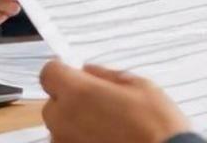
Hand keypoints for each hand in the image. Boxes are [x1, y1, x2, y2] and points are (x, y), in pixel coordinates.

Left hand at [40, 61, 190, 142]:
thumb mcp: (140, 86)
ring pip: (61, 128)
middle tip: (101, 104)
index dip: (63, 71)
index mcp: (78, 93)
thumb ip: (107, 76)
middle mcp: (64, 120)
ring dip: (76, 124)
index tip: (75, 74)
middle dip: (71, 100)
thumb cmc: (156, 126)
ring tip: (108, 128)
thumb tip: (89, 71)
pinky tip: (106, 140)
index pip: (49, 72)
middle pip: (54, 103)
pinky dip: (82, 141)